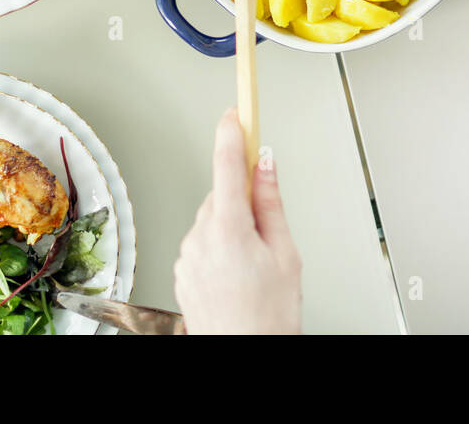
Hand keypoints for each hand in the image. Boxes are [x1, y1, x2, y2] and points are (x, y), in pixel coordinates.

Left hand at [173, 109, 301, 333]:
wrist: (242, 355)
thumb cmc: (267, 318)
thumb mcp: (286, 255)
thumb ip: (272, 205)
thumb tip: (266, 167)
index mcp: (229, 229)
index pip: (227, 165)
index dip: (232, 134)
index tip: (235, 113)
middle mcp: (200, 238)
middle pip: (222, 196)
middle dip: (243, 202)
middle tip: (268, 234)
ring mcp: (187, 256)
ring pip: (212, 221)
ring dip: (232, 229)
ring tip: (254, 267)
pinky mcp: (181, 271)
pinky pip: (202, 244)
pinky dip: (219, 249)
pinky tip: (236, 276)